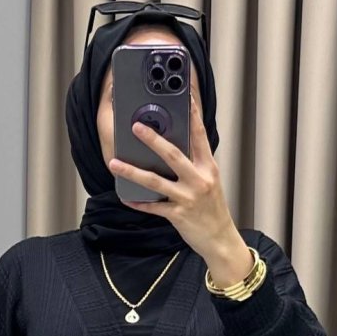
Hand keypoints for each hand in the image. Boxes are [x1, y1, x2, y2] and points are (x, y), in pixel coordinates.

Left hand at [108, 89, 251, 279]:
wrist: (220, 239)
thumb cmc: (212, 209)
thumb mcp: (210, 181)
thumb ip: (195, 163)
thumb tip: (173, 145)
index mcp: (208, 167)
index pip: (199, 135)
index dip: (192, 114)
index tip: (184, 96)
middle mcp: (199, 180)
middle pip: (173, 155)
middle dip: (153, 140)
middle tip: (136, 127)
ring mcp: (188, 198)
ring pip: (156, 182)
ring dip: (133, 172)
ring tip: (115, 163)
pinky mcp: (178, 216)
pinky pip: (154, 207)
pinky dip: (139, 203)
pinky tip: (126, 197)